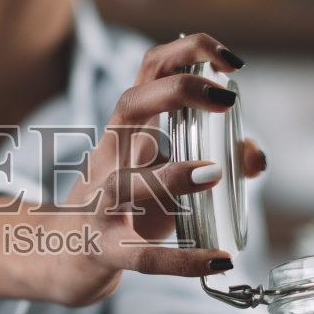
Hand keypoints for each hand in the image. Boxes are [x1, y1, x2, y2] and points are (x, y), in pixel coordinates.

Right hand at [0, 34, 249, 306]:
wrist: (58, 256)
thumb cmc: (120, 210)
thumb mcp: (164, 178)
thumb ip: (212, 160)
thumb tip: (255, 154)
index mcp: (128, 132)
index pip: (150, 71)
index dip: (188, 52)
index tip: (230, 59)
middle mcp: (110, 158)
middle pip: (130, 105)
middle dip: (178, 91)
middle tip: (226, 98)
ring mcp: (101, 204)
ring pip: (126, 182)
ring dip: (171, 174)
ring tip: (214, 172)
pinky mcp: (103, 249)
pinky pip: (141, 255)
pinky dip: (182, 259)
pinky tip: (220, 260)